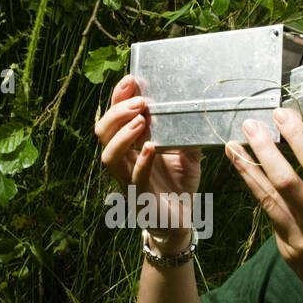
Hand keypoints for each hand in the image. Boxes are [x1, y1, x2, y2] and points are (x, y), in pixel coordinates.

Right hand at [95, 73, 202, 231]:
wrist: (181, 222)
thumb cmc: (179, 186)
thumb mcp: (187, 154)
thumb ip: (187, 134)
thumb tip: (198, 110)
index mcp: (131, 146)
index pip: (115, 117)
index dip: (118, 98)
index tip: (131, 79)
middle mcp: (123, 161)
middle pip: (103, 132)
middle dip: (117, 112)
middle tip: (140, 102)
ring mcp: (128, 180)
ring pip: (109, 156)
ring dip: (122, 136)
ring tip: (139, 121)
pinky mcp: (140, 198)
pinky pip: (134, 179)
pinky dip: (141, 162)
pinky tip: (150, 148)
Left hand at [226, 107, 302, 302]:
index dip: (298, 138)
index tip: (282, 115)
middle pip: (285, 182)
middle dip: (264, 150)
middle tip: (249, 124)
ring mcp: (300, 242)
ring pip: (267, 200)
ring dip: (248, 170)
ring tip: (232, 146)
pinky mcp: (286, 252)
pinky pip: (272, 216)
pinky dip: (261, 193)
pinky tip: (250, 173)